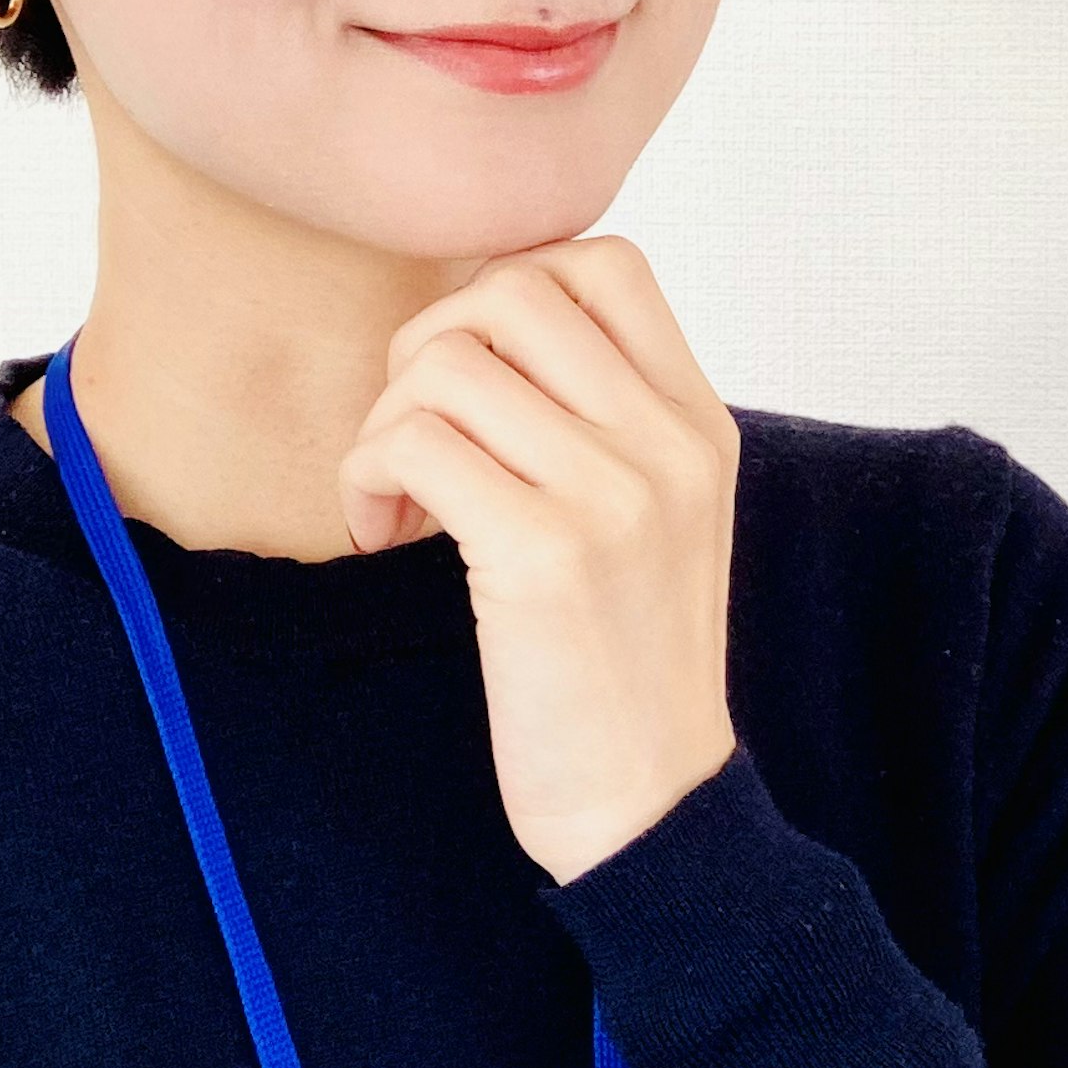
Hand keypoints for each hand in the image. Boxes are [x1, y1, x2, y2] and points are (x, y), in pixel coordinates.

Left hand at [336, 236, 742, 882]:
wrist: (647, 804)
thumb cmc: (622, 665)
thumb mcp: (657, 519)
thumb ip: (605, 420)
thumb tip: (487, 322)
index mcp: (698, 424)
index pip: (602, 262)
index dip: (507, 292)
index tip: (478, 385)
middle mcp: (668, 444)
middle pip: (512, 290)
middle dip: (428, 350)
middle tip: (417, 437)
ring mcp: (613, 495)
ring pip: (447, 363)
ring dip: (387, 425)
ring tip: (400, 502)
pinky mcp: (544, 555)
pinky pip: (413, 444)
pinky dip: (368, 478)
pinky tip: (386, 535)